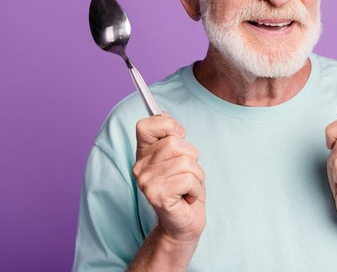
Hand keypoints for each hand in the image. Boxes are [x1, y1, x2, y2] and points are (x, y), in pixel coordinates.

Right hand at [132, 112, 205, 245]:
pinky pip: (189, 179)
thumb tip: (164, 114)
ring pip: (186, 162)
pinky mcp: (157, 196)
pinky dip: (196, 189)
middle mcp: (139, 167)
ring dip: (196, 176)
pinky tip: (187, 198)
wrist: (184, 222)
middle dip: (192, 158)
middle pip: (175, 143)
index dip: (167, 125)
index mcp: (143, 154)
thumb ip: (170, 136)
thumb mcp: (180, 157)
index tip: (179, 135)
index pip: (145, 125)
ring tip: (188, 187)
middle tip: (187, 174)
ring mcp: (146, 182)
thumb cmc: (184, 188)